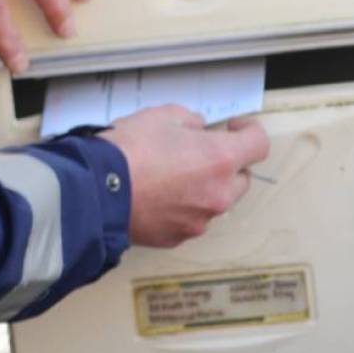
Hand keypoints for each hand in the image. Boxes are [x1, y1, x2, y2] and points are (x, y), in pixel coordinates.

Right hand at [99, 106, 269, 246]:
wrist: (94, 191)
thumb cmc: (128, 150)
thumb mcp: (161, 115)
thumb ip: (190, 121)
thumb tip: (197, 130)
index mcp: (220, 159)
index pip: (259, 145)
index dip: (249, 131)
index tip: (234, 127)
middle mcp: (218, 194)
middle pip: (241, 179)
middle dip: (225, 164)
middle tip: (197, 152)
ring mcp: (199, 220)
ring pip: (214, 201)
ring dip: (202, 188)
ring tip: (168, 176)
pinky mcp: (177, 237)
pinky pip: (190, 219)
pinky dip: (180, 207)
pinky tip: (154, 196)